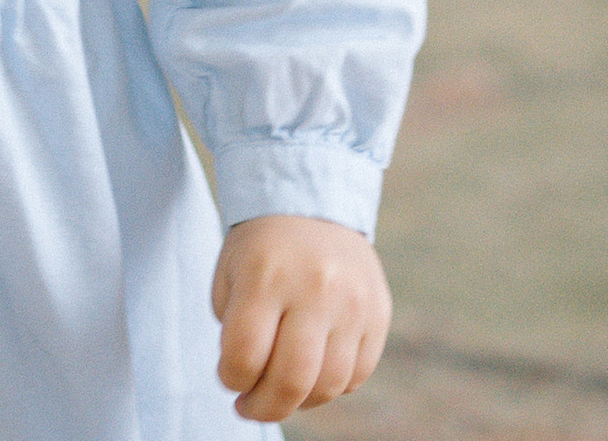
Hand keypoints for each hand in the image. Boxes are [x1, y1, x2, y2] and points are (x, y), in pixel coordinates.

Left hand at [213, 212, 390, 419]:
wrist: (314, 201)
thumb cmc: (263, 249)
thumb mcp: (231, 274)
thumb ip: (234, 331)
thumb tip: (249, 384)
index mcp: (267, 273)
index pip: (244, 356)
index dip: (231, 379)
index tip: (229, 376)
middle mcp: (314, 286)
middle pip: (291, 380)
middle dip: (264, 407)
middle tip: (250, 406)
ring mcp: (352, 300)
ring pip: (328, 385)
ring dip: (299, 402)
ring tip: (282, 388)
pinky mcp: (378, 311)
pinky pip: (357, 374)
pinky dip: (331, 384)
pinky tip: (313, 369)